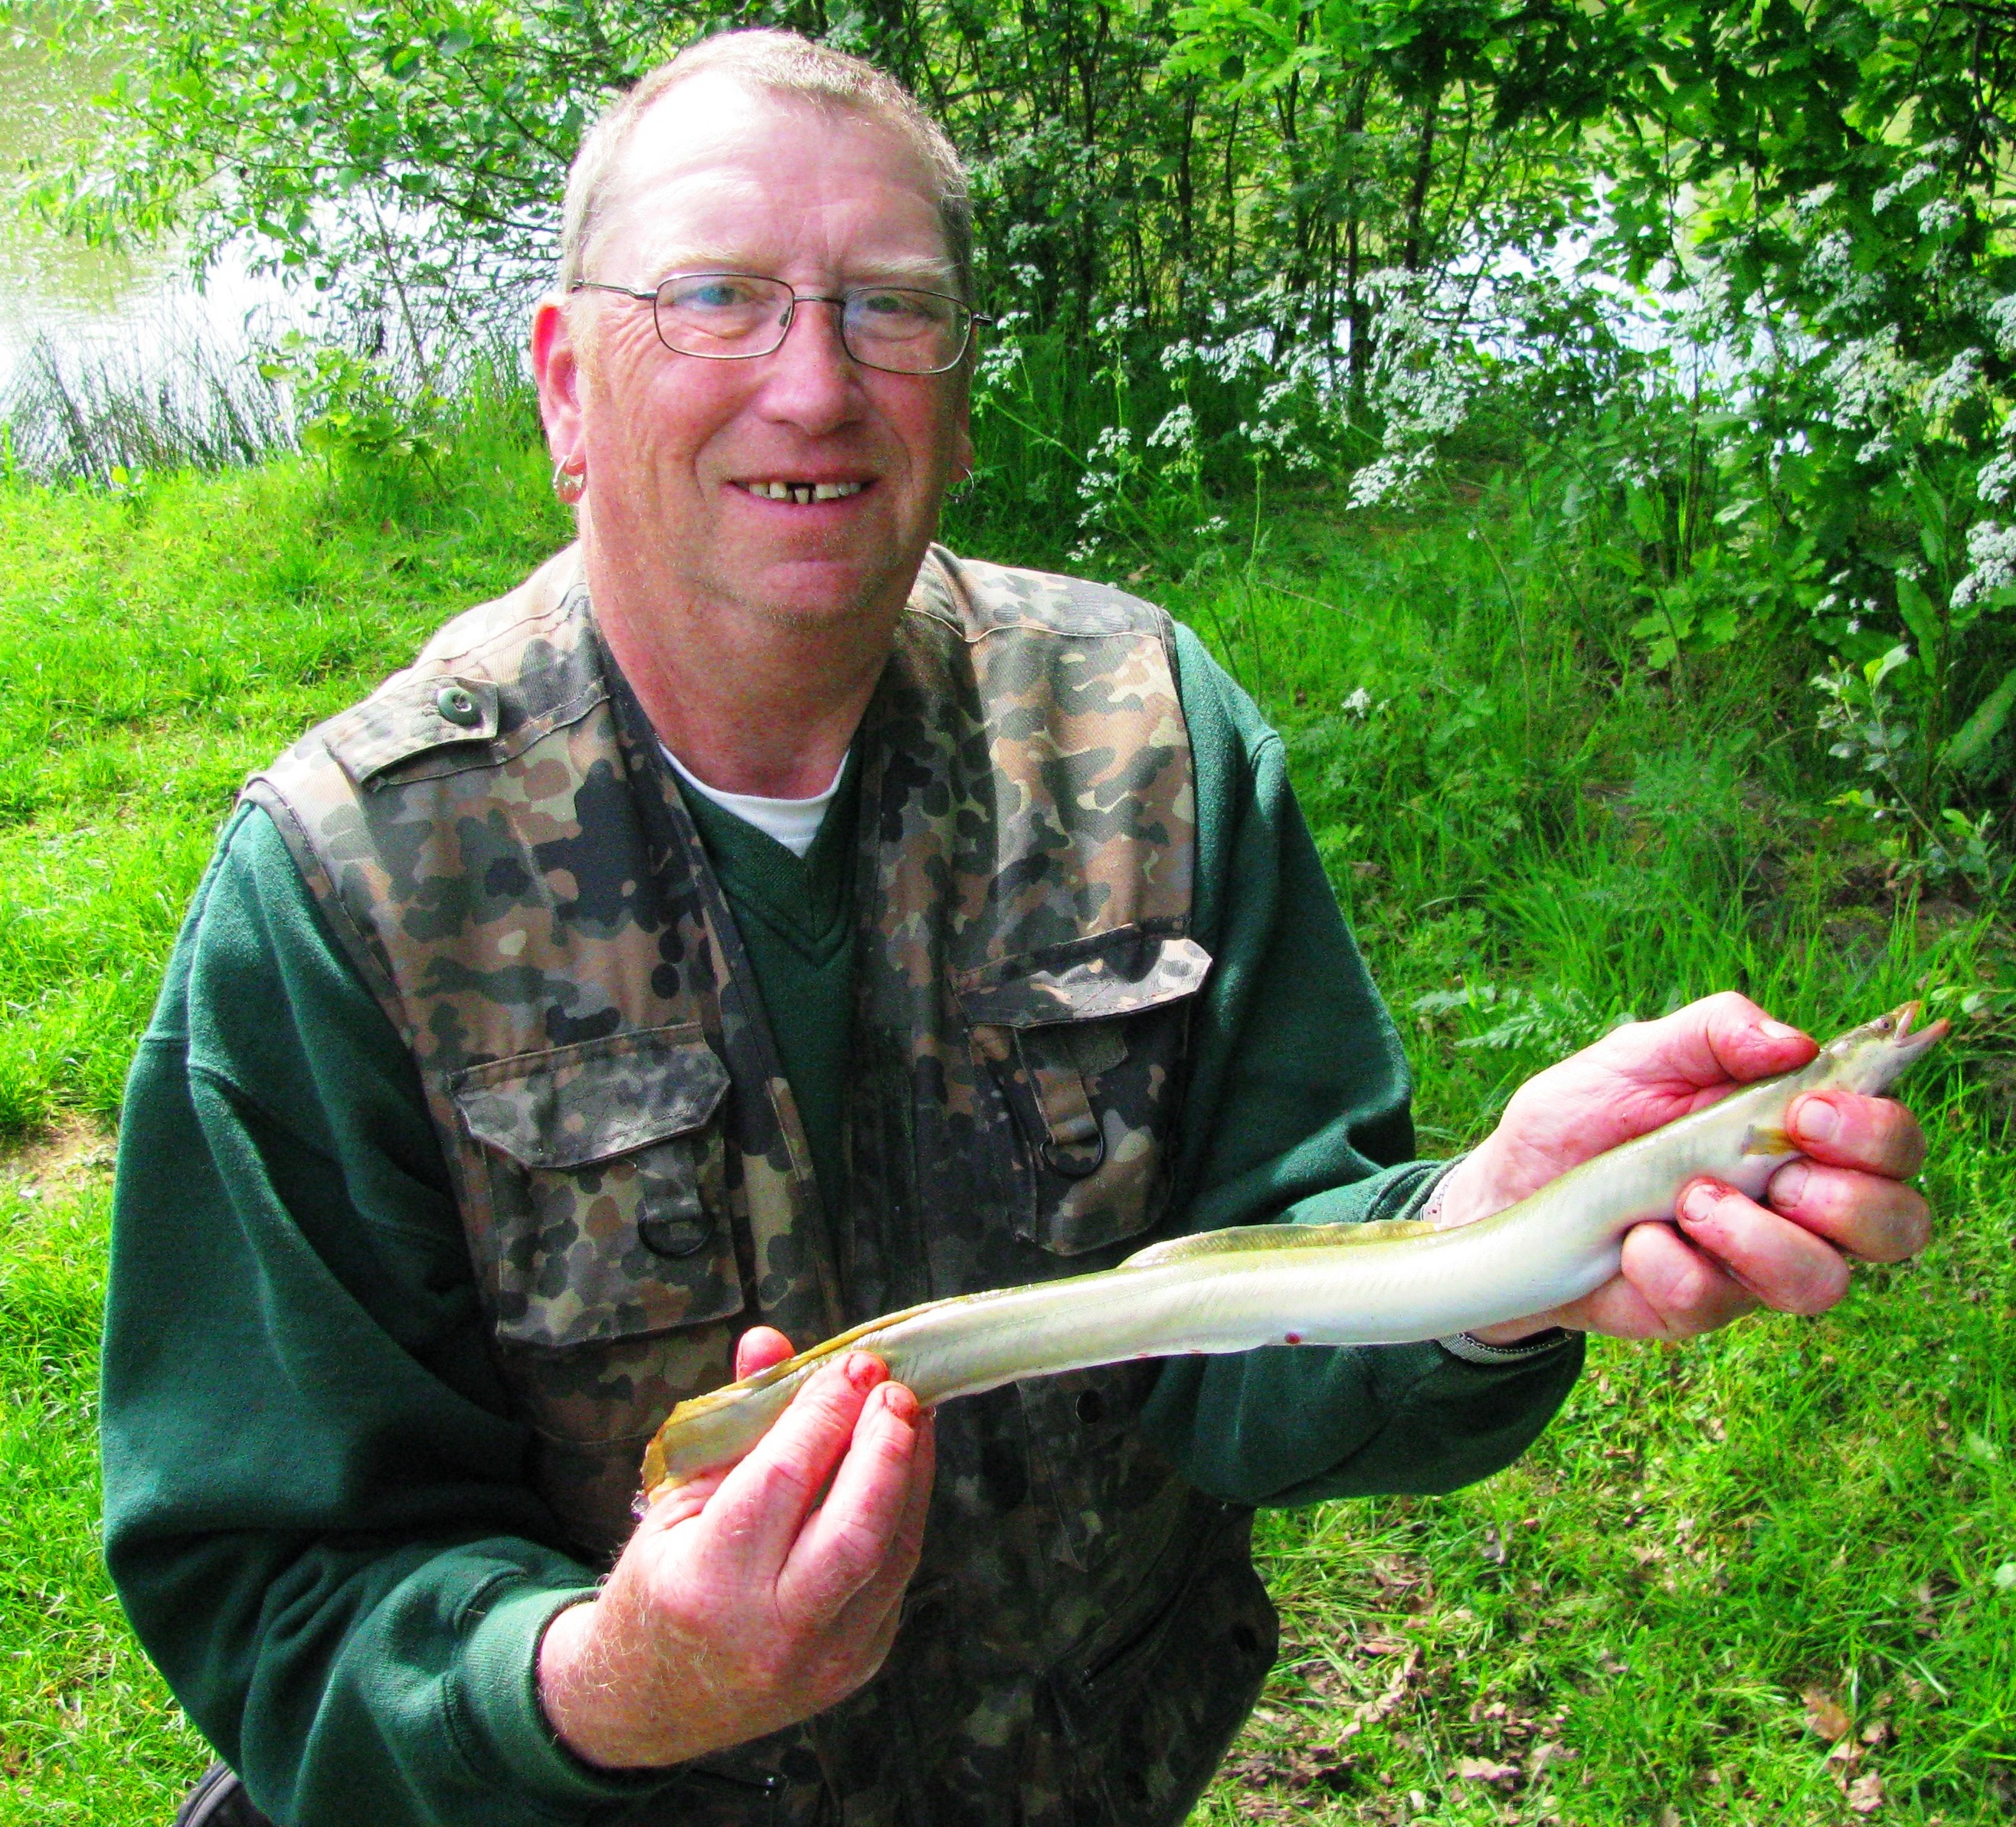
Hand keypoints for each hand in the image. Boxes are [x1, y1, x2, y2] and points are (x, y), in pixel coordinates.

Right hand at [537, 1327, 934, 1768]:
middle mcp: (770, 1631)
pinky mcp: (859, 1662)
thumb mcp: (679, 1496)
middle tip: (894, 1388)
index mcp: (705, 1583)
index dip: (825, 1413)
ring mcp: (823, 1658)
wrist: (655, 1698)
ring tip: (908, 1412)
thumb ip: (734, 1417)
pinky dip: (904, 1508)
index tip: (850, 1363)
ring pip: (893, 1551)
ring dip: (910, 1470)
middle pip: (856, 1529)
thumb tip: (770, 1341)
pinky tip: (901, 1461)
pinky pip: (896, 1572)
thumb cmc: (663, 1579)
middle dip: (886, 1446)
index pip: (783, 1481)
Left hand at [1431, 992, 1931, 1342]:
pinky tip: (1632, 1240)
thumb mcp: (1639, 1054)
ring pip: (1823, 1282)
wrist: (1507, 1185)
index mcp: (1800, 1132)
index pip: (1892, 1141)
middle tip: (1775, 1174)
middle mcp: (1798, 1205)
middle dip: (1848, 1202)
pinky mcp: (1699, 1308)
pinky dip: (1671, 1265)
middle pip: (1897, 1225)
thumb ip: (1715, 1031)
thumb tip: (1795, 1041)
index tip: (1808, 1113)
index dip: (1877, 1132)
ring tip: (1688, 1200)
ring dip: (1760, 1240)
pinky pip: (1714, 1302)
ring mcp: (1753, 1264)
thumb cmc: (1586, 1115)